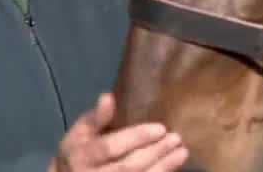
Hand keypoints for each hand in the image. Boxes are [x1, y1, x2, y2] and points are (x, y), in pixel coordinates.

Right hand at [48, 93, 188, 171]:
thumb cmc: (80, 150)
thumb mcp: (81, 132)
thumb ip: (96, 118)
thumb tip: (107, 97)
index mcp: (82, 155)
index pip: (110, 148)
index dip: (136, 138)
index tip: (161, 128)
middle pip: (127, 167)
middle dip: (154, 153)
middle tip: (176, 139)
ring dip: (162, 167)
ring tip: (182, 152)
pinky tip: (174, 166)